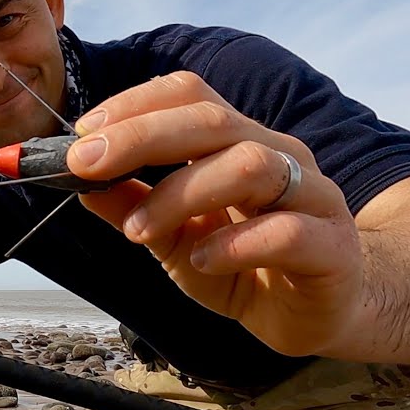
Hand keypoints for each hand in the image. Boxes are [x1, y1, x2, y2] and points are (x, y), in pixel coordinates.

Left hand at [65, 71, 362, 356]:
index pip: (190, 95)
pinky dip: (234, 243)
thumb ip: (131, 206)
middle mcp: (279, 156)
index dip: (135, 104)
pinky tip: (202, 258)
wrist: (320, 314)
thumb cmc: (244, 266)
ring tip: (137, 230)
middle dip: (141, 136)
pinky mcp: (332, 247)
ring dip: (180, 192)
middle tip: (87, 164)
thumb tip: (78, 182)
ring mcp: (311, 197)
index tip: (81, 133)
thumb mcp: (173, 238)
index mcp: (239, 141)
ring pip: (249, 165)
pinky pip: (285, 231)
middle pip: (213, 120)